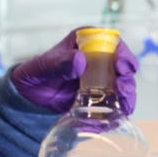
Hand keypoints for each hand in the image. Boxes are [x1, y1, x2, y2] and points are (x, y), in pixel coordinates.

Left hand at [11, 28, 138, 114]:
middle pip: (123, 64)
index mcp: (85, 42)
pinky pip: (117, 100)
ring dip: (127, 93)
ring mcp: (102, 77)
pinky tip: (119, 114)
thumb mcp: (41, 68)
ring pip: (124, 83)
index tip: (121, 66)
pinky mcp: (101, 95)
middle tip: (122, 88)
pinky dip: (120, 107)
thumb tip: (80, 61)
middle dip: (127, 77)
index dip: (122, 53)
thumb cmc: (35, 73)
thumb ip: (58, 64)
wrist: (29, 95)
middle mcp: (98, 57)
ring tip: (123, 103)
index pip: (111, 42)